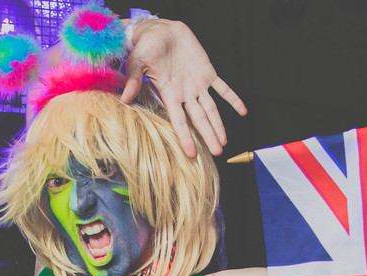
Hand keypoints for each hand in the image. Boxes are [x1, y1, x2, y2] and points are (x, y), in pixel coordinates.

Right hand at [121, 18, 246, 157]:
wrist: (160, 30)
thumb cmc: (146, 46)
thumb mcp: (138, 61)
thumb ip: (134, 80)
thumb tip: (124, 99)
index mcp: (169, 94)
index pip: (179, 121)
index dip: (186, 137)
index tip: (191, 154)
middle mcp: (185, 94)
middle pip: (198, 120)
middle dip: (208, 136)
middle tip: (216, 152)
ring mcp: (197, 85)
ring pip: (211, 109)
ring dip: (218, 125)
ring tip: (224, 141)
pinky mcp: (207, 72)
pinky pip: (223, 88)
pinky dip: (233, 98)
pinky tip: (242, 110)